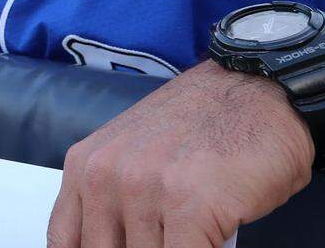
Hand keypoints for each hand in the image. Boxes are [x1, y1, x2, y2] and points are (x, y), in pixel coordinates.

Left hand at [48, 60, 313, 247]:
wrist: (261, 91)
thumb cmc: (203, 125)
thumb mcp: (132, 155)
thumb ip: (107, 201)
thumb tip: (103, 243)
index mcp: (84, 167)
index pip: (63, 241)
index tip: (116, 246)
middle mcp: (105, 177)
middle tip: (164, 236)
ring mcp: (145, 190)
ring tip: (192, 232)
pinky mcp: (191, 206)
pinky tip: (211, 240)